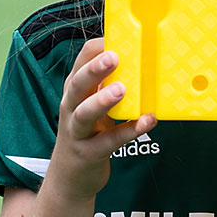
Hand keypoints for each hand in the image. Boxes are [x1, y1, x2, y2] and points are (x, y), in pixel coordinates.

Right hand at [49, 38, 156, 200]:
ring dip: (103, 100)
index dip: (97, 49)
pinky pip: (109, 141)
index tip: (118, 38)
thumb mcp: (93, 103)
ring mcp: (77, 131)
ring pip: (85, 113)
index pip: (81, 61)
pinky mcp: (89, 153)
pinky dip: (128, 131)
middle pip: (77, 84)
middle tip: (114, 57)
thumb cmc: (89, 131)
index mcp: (75, 90)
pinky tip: (146, 121)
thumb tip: (144, 57)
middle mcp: (71, 107)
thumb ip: (109, 83)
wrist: (70, 178)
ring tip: (122, 89)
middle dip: (94, 69)